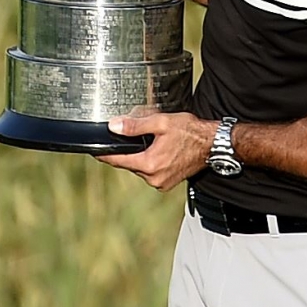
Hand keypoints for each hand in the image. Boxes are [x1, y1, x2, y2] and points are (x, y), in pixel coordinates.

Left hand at [97, 111, 215, 191]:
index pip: (118, 160)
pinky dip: (150, 162)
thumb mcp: (161, 123)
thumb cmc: (191, 132)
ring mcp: (161, 183)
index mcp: (149, 164)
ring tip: (152, 142)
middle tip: (132, 135)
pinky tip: (159, 150)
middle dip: (128, 151)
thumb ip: (135, 126)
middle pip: (129, 163)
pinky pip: (151, 172)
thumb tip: (114, 127)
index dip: (104, 154)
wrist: (213, 145)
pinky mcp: (167, 183)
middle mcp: (153, 178)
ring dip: (141, 156)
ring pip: (140, 168)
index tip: (94, 150)